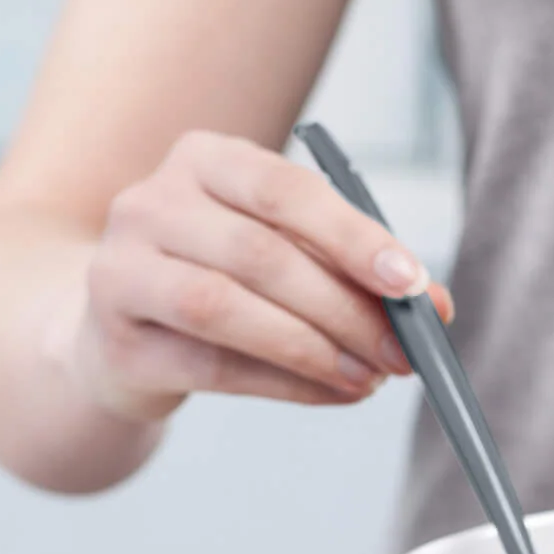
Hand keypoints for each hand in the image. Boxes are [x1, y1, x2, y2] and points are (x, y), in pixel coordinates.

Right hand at [73, 130, 452, 421]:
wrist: (124, 333)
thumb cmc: (227, 281)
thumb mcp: (290, 256)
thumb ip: (356, 272)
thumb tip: (435, 307)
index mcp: (204, 159)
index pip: (284, 189)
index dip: (353, 237)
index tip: (411, 285)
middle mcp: (151, 202)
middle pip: (260, 253)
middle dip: (345, 309)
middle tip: (402, 353)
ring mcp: (121, 268)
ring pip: (226, 308)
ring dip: (313, 350)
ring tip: (369, 378)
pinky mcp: (119, 340)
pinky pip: (214, 367)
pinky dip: (286, 385)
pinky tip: (332, 393)